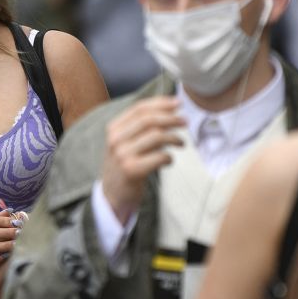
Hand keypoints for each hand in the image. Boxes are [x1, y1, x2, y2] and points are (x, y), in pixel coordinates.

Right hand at [102, 96, 184, 222]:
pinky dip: (169, 157)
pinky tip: (169, 160)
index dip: (161, 103)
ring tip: (181, 143)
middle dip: (171, 118)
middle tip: (185, 121)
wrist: (112, 195)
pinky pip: (159, 157)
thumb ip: (138, 127)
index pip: (139, 108)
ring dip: (174, 137)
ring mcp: (123, 155)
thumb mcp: (123, 143)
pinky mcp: (132, 170)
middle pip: (149, 120)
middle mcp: (116, 139)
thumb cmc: (124, 166)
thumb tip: (167, 109)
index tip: (177, 103)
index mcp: (113, 129)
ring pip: (156, 136)